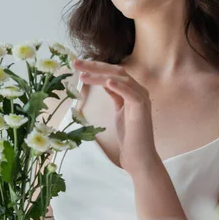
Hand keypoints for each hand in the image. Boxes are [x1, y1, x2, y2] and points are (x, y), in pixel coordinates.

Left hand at [73, 58, 159, 175]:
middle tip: (76, 62)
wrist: (140, 157)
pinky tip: (106, 81)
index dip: (95, 67)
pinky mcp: (142, 108)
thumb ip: (115, 95)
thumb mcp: (119, 110)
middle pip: (116, 71)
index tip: (78, 64)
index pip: (113, 72)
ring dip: (100, 75)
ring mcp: (142, 98)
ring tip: (82, 75)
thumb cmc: (130, 136)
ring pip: (121, 79)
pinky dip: (119, 86)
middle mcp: (139, 91)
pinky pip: (130, 93)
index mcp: (133, 90)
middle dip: (95, 66)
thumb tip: (105, 81)